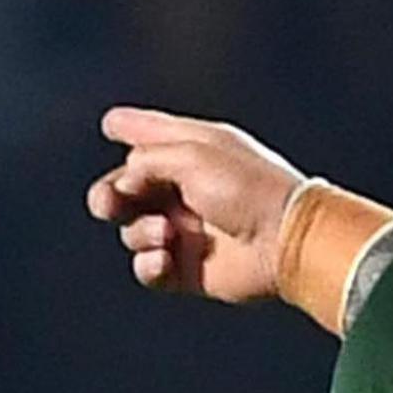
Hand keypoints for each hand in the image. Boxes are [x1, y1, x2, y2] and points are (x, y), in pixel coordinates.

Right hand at [86, 107, 307, 301]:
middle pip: (126, 189)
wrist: (283, 241)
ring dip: (140, 232)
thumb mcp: (192, 155)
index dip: (130, 128)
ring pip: (132, 230)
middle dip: (109, 196)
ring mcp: (184, 230)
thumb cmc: (247, 189)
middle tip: (109, 204)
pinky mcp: (185, 268)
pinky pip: (146, 267)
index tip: (111, 124)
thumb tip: (120, 186)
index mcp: (194, 153)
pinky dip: (149, 264)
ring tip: (167, 234)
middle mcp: (186, 189)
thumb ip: (145, 161)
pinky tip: (165, 259)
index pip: (153, 136)